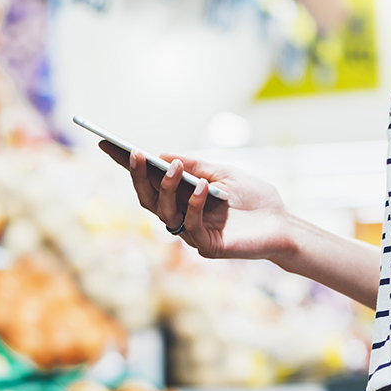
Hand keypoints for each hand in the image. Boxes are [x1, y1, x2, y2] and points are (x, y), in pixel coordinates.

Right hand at [118, 147, 292, 259]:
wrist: (283, 223)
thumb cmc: (254, 197)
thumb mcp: (224, 172)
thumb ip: (196, 165)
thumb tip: (162, 155)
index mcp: (183, 197)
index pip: (149, 181)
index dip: (128, 165)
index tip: (107, 143)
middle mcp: (182, 216)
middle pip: (149, 199)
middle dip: (138, 177)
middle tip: (133, 154)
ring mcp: (192, 234)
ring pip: (165, 214)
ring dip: (166, 188)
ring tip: (173, 168)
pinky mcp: (208, 247)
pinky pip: (191, 225)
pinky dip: (194, 204)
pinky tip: (202, 187)